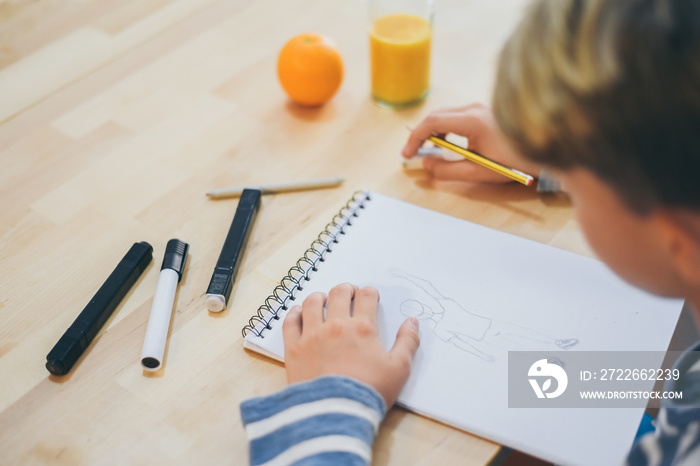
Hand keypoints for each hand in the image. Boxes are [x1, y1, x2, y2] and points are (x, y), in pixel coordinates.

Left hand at [283, 283, 420, 406]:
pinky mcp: (294, 349)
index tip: (371, 297)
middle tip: (349, 293)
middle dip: (347, 290)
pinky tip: (299, 312)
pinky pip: (290, 322)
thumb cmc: (370, 391)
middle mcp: (336, 325)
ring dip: (320, 297)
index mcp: (362, 328)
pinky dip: (294, 313)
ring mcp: (312, 335)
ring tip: (324, 299)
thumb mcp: (399, 369)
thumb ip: (408, 342)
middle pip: (339, 294)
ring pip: (312, 303)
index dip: (370, 293)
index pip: (366, 297)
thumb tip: (412, 321)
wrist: (336, 413)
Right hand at [402, 103, 540, 183]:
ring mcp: (479, 109)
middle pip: (436, 116)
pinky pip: (455, 117)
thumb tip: (427, 164)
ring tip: (429, 151)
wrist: (541, 152)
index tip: (407, 153)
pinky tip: (446, 145)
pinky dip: (444, 130)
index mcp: (472, 121)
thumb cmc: (513, 162)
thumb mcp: (477, 171)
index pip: (433, 122)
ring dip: (433, 132)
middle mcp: (474, 109)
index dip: (415, 138)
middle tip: (412, 153)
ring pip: (445, 115)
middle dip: (421, 135)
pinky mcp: (482, 112)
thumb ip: (447, 170)